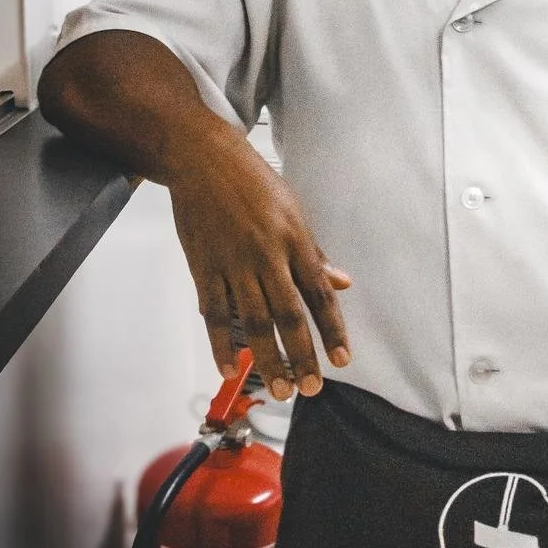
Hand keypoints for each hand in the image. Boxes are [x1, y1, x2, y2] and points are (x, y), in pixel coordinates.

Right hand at [167, 125, 351, 400]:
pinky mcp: (204, 267)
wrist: (204, 158)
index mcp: (295, 240)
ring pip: (254, 322)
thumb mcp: (294, 210)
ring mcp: (233, 263)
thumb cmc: (253, 182)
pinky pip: (215, 314)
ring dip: (268, 359)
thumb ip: (316, 251)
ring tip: (279, 389)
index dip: (332, 331)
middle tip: (310, 389)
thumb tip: (343, 282)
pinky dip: (222, 344)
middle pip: (288, 316)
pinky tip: (230, 368)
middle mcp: (267, 255)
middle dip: (302, 356)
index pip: (319, 295)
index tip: (342, 361)